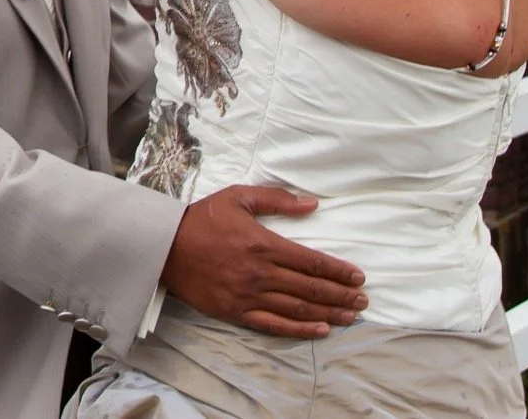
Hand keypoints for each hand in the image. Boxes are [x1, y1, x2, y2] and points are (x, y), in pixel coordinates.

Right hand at [159, 187, 366, 338]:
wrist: (164, 246)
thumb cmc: (202, 219)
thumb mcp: (238, 197)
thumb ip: (276, 199)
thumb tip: (312, 203)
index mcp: (263, 244)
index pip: (311, 261)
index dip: (338, 270)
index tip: (358, 276)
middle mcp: (260, 273)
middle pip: (310, 288)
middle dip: (341, 294)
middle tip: (363, 300)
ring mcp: (249, 295)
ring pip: (298, 308)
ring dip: (329, 313)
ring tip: (351, 315)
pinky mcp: (236, 311)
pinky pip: (274, 324)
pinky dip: (300, 329)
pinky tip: (320, 329)